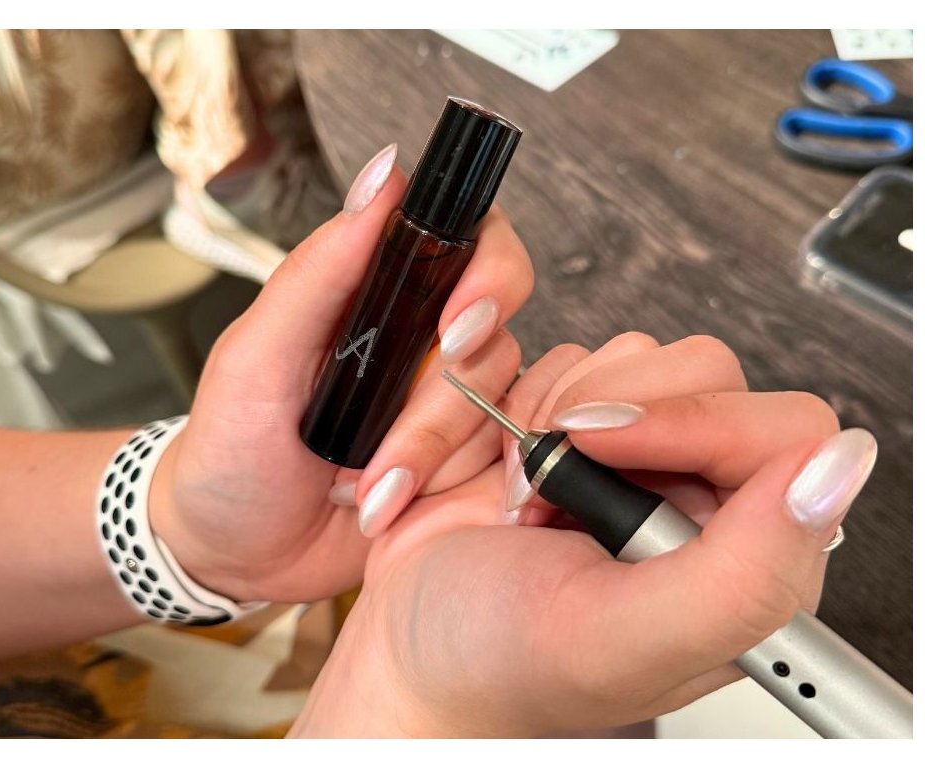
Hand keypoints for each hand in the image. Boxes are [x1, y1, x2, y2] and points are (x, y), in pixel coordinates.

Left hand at [151, 144, 531, 602]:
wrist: (233, 554)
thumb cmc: (228, 448)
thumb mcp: (255, 355)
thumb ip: (320, 269)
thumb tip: (384, 174)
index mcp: (377, 293)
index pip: (469, 239)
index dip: (487, 272)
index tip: (456, 324)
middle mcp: (422, 340)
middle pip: (496, 330)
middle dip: (448, 395)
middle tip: (391, 444)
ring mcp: (445, 406)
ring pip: (496, 406)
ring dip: (429, 457)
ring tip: (361, 490)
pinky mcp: (459, 467)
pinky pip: (496, 464)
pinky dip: (447, 491)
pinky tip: (389, 509)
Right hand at [292, 334, 873, 735]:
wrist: (407, 647)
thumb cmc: (498, 663)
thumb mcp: (615, 640)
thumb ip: (741, 575)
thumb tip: (832, 474)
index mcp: (740, 558)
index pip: (781, 431)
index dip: (693, 419)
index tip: (600, 444)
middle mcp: (694, 495)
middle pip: (702, 372)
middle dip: (598, 414)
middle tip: (545, 488)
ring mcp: (632, 452)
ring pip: (625, 353)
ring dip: (544, 413)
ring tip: (516, 496)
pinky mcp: (569, 421)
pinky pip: (554, 355)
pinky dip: (504, 400)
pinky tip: (487, 471)